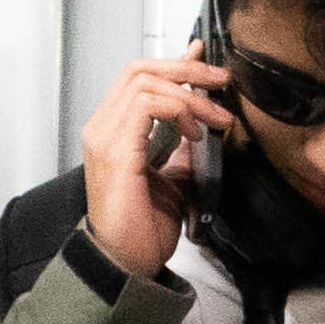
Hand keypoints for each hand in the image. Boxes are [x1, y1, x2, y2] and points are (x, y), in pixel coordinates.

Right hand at [78, 46, 239, 285]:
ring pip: (145, 83)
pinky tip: (195, 132)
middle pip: (140, 70)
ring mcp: (105, 137)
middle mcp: (103, 127)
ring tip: (217, 117)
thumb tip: (204, 123)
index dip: (174, 64)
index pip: (139, 79)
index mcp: (114, 131)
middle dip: (186, 69)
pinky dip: (177, 110)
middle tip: (220, 79)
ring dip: (189, 93)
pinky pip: (146, 107)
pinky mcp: (115, 151)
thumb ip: (183, 148)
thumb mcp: (175, 179)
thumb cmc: (144, 229)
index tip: (204, 59)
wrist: (128, 264)